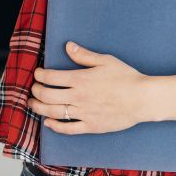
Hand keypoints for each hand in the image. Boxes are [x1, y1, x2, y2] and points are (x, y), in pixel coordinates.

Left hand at [28, 42, 152, 134]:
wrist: (142, 99)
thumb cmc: (126, 77)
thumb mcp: (105, 60)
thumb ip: (84, 55)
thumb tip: (68, 46)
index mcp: (80, 79)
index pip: (51, 77)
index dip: (40, 75)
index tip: (38, 74)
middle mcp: (78, 97)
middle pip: (47, 95)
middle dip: (36, 91)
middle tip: (34, 88)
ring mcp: (83, 113)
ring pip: (53, 112)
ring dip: (39, 108)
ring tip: (33, 104)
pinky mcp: (91, 126)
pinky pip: (68, 129)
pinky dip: (55, 126)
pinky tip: (48, 123)